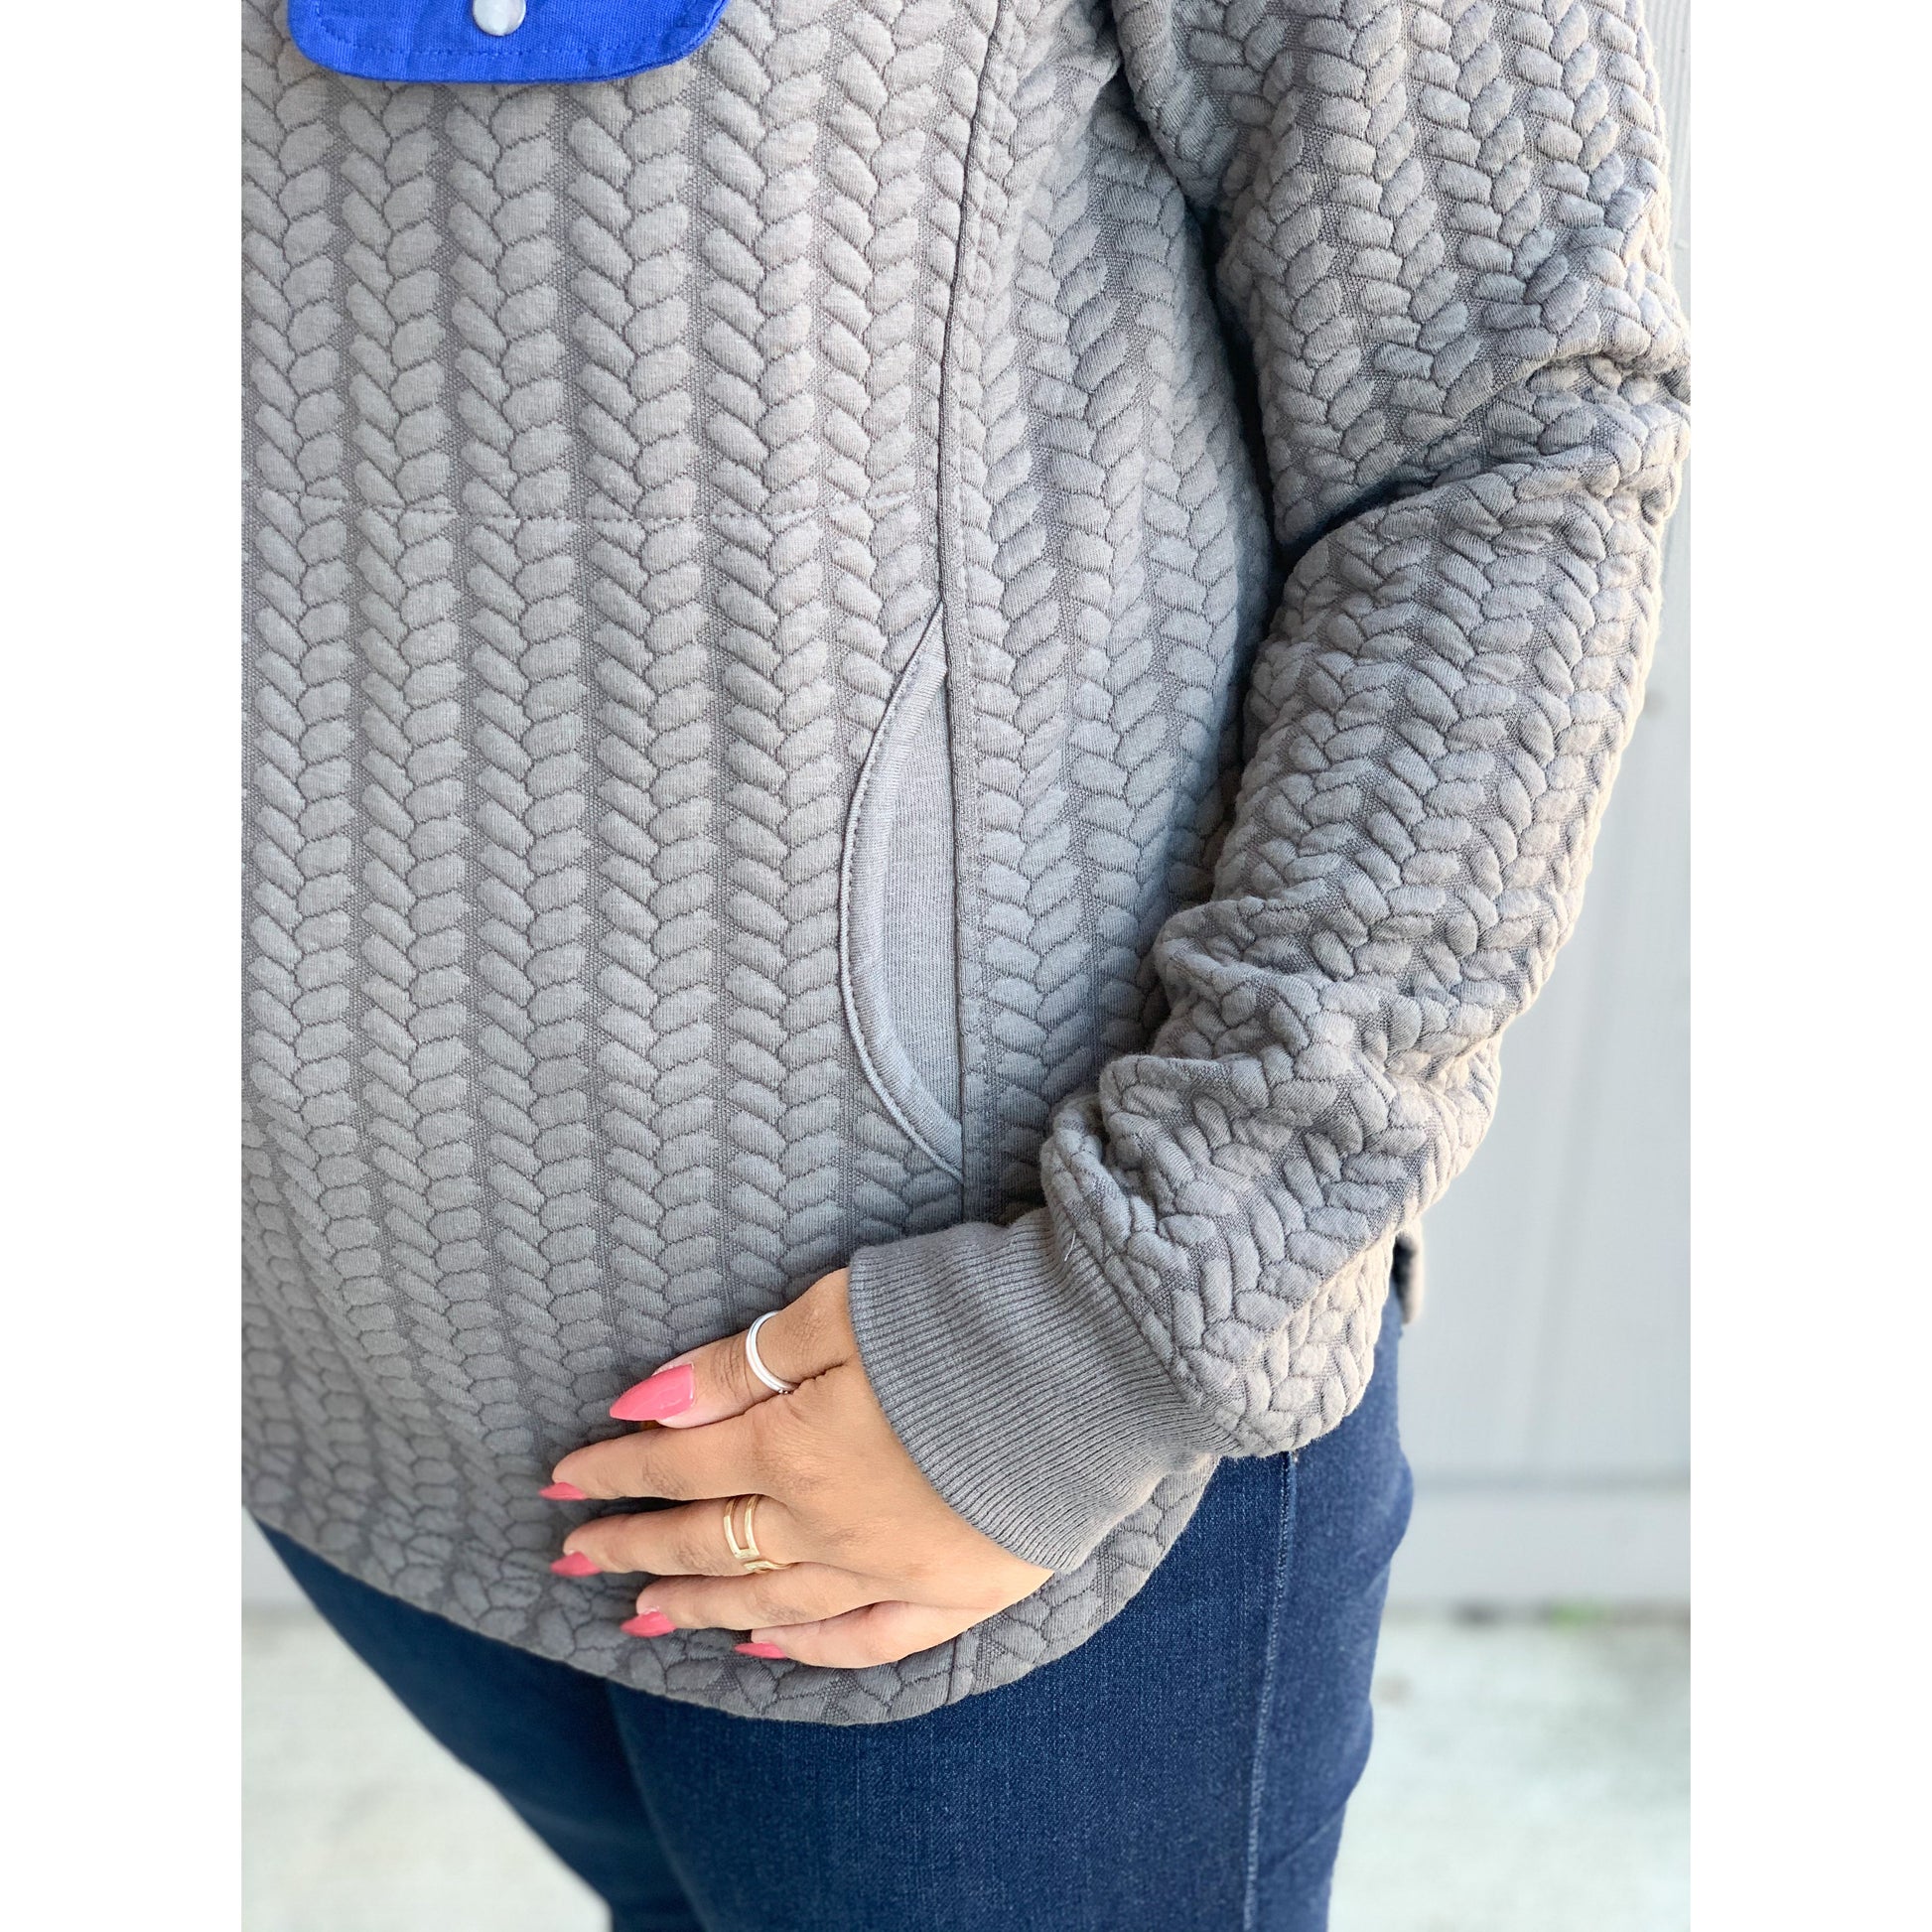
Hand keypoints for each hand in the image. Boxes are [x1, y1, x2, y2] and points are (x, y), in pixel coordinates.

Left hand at [545, 1269, 1052, 1667]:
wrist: (1100, 1364)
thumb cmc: (966, 1317)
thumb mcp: (837, 1311)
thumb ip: (738, 1366)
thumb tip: (647, 1404)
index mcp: (793, 1449)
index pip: (680, 1465)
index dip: (615, 1471)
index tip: (561, 1480)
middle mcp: (830, 1526)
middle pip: (710, 1542)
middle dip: (634, 1547)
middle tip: (574, 1559)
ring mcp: (894, 1570)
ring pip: (771, 1602)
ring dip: (698, 1607)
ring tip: (643, 1618)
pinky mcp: (959, 1590)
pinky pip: (864, 1641)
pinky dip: (806, 1650)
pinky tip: (767, 1649)